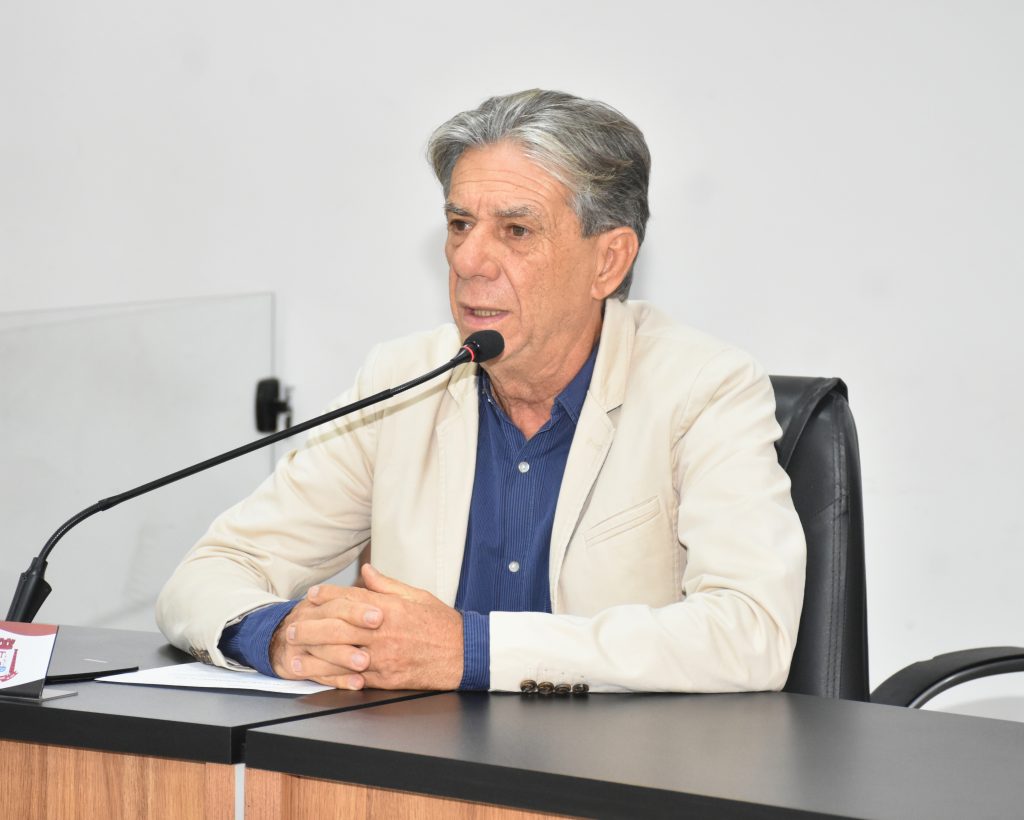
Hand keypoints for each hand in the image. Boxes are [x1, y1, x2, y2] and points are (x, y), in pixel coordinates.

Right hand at [269, 583, 382, 689]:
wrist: (277, 639)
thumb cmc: (319, 619)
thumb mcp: (337, 601)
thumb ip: (359, 589)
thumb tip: (369, 569)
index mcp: (320, 603)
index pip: (340, 602)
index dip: (359, 609)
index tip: (379, 615)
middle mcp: (307, 620)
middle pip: (330, 625)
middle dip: (352, 631)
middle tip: (374, 638)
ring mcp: (299, 644)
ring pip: (323, 650)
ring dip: (344, 656)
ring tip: (365, 662)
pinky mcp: (294, 666)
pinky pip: (318, 674)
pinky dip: (338, 679)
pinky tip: (356, 682)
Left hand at [274, 565, 463, 690]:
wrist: (464, 654)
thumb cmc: (442, 623)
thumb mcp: (416, 596)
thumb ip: (387, 585)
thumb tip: (366, 572)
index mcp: (390, 608)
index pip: (350, 599)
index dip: (327, 597)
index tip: (312, 596)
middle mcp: (383, 632)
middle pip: (337, 628)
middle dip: (310, 628)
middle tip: (292, 628)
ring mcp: (384, 657)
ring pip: (340, 656)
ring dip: (314, 656)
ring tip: (296, 656)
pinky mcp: (387, 678)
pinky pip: (354, 678)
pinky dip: (334, 677)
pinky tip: (319, 676)